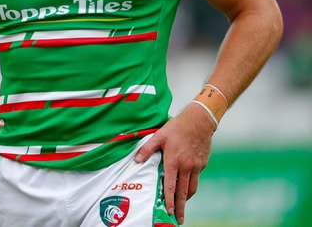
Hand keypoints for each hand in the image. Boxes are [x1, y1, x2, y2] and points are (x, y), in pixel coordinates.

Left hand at [134, 104, 215, 225]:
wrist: (199, 121)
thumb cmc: (177, 127)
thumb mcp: (159, 136)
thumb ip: (147, 149)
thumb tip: (136, 160)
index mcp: (173, 161)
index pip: (170, 185)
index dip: (170, 199)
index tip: (169, 210)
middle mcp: (186, 166)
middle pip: (184, 192)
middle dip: (181, 207)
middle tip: (179, 219)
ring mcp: (195, 166)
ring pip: (192, 188)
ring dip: (187, 200)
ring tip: (183, 208)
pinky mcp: (202, 164)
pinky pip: (196, 178)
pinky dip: (191, 186)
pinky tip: (187, 189)